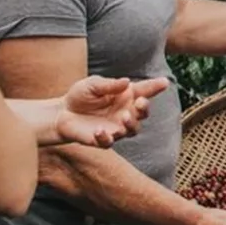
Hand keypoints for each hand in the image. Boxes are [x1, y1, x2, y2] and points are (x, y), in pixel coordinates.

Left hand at [54, 75, 169, 146]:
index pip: (144, 91)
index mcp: (125, 96)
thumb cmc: (80, 96)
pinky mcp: (102, 140)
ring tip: (124, 116)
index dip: (155, 87)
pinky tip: (99, 130)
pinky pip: (109, 142)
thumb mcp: (92, 84)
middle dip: (145, 109)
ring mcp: (116, 127)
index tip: (164, 82)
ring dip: (131, 124)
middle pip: (143, 113)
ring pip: (133, 130)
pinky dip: (106, 137)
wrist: (60, 113)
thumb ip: (109, 85)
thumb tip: (126, 82)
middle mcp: (125, 112)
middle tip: (140, 102)